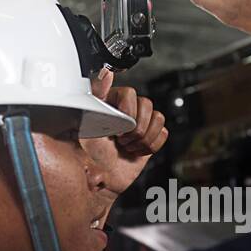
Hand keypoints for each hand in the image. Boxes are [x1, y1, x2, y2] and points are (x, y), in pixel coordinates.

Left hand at [82, 67, 168, 197]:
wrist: (103, 177)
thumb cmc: (91, 154)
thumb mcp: (86, 122)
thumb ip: (95, 95)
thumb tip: (106, 73)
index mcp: (111, 101)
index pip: (130, 92)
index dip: (127, 112)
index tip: (118, 127)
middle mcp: (127, 109)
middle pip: (147, 105)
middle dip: (136, 129)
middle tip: (121, 140)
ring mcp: (140, 122)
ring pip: (158, 118)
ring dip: (143, 138)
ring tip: (128, 146)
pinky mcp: (150, 136)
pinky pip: (163, 133)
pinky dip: (151, 146)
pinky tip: (137, 150)